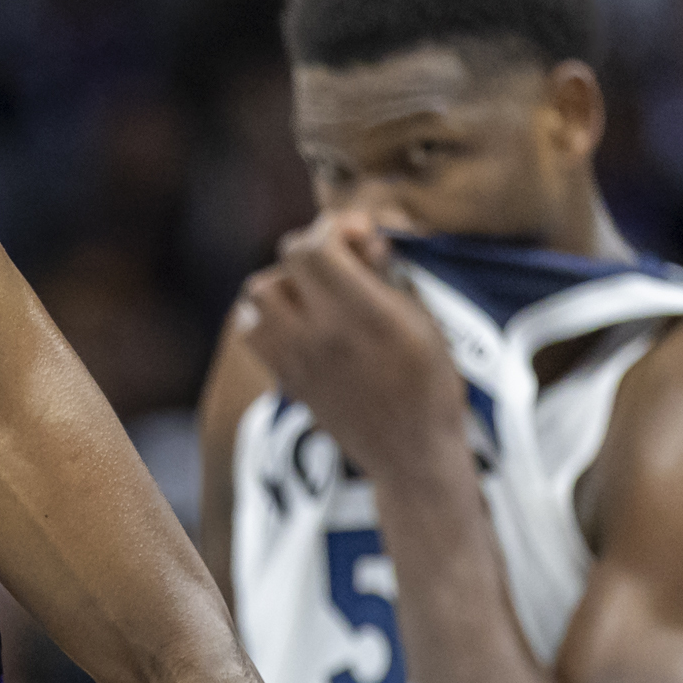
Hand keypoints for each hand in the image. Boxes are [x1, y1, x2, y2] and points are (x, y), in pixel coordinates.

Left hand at [234, 219, 469, 483]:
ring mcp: (296, 357)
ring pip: (257, 293)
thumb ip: (386, 274)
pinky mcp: (284, 377)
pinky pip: (251, 330)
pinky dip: (265, 318)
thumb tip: (359, 237)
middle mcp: (322, 332)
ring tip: (315, 295)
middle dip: (313, 251)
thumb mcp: (423, 320)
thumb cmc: (431, 383)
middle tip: (342, 263)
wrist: (410, 453)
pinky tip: (297, 323)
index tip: (358, 236)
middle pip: (286, 262)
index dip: (333, 228)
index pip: (314, 246)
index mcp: (364, 313)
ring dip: (284, 283)